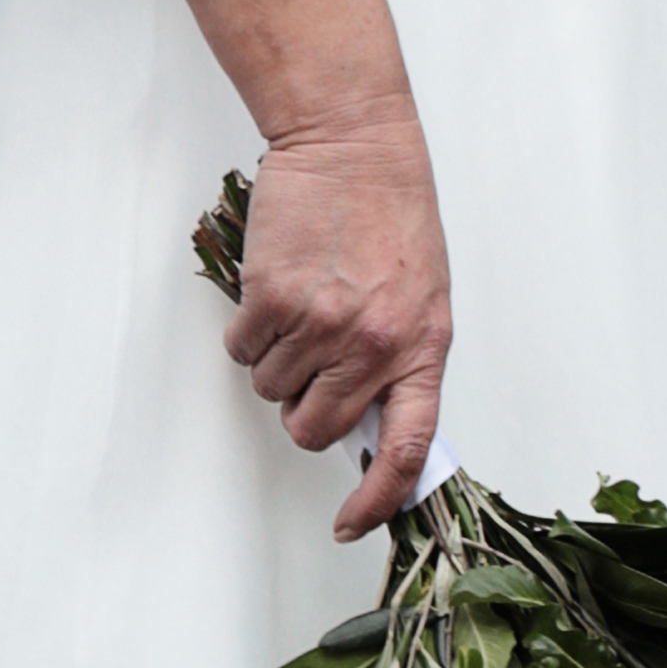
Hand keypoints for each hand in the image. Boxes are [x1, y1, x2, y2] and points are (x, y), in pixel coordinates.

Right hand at [227, 96, 450, 538]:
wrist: (354, 145)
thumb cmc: (391, 216)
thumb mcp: (422, 297)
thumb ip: (400, 363)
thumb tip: (366, 423)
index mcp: (422, 348)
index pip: (405, 449)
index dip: (376, 499)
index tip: (351, 522)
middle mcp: (373, 345)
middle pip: (315, 429)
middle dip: (304, 410)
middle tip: (311, 365)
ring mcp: (321, 324)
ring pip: (273, 391)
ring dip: (277, 362)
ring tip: (300, 308)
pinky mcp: (272, 299)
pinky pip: (244, 352)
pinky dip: (249, 333)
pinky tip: (274, 293)